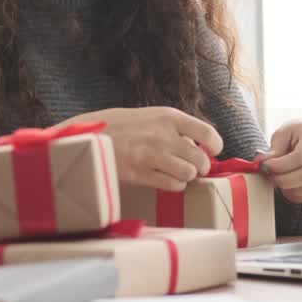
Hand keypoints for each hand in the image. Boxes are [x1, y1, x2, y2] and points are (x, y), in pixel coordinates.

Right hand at [62, 107, 221, 191]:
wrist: (86, 136)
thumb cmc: (118, 126)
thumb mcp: (148, 116)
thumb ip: (173, 128)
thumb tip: (199, 145)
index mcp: (167, 117)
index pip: (207, 133)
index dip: (215, 145)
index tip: (212, 150)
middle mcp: (163, 135)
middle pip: (201, 159)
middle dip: (200, 166)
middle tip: (192, 166)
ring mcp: (151, 155)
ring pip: (189, 174)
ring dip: (186, 176)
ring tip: (175, 172)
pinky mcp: (140, 174)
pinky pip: (172, 185)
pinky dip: (173, 185)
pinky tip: (164, 179)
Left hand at [256, 121, 301, 204]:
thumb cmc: (294, 136)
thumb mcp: (281, 136)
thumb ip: (273, 150)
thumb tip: (262, 162)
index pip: (301, 156)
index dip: (281, 166)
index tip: (267, 167)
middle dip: (286, 180)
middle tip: (272, 178)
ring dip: (297, 190)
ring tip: (283, 183)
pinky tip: (301, 189)